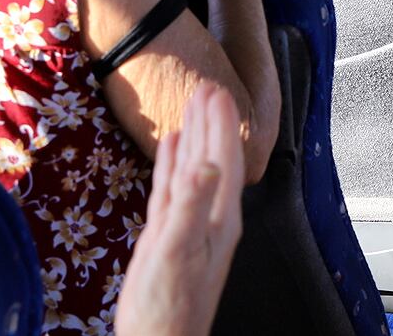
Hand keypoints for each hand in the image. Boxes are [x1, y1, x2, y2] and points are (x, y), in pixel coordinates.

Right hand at [115, 83, 244, 335]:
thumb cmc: (168, 306)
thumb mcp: (178, 249)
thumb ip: (192, 206)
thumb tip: (206, 164)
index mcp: (220, 217)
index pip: (226, 159)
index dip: (223, 125)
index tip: (217, 91)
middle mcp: (209, 215)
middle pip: (214, 157)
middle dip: (212, 123)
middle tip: (206, 86)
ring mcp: (189, 224)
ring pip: (193, 169)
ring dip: (194, 137)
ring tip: (190, 106)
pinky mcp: (167, 235)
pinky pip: (172, 189)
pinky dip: (171, 165)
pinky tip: (168, 148)